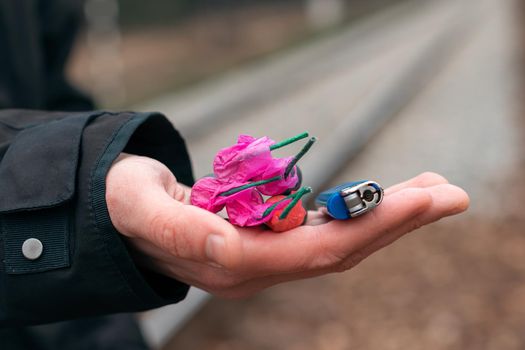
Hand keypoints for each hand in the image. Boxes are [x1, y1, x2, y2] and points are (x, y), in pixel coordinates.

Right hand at [106, 154, 468, 297]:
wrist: (123, 216)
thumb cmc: (129, 205)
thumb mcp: (137, 206)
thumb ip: (178, 229)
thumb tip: (225, 245)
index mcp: (231, 262)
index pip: (314, 252)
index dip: (366, 226)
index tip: (417, 200)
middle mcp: (258, 267)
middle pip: (340, 251)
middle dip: (397, 223)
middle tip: (452, 194)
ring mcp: (266, 257)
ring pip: (338, 242)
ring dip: (387, 217)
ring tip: (433, 190)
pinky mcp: (269, 241)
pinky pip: (323, 231)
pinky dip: (359, 213)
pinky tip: (385, 198)